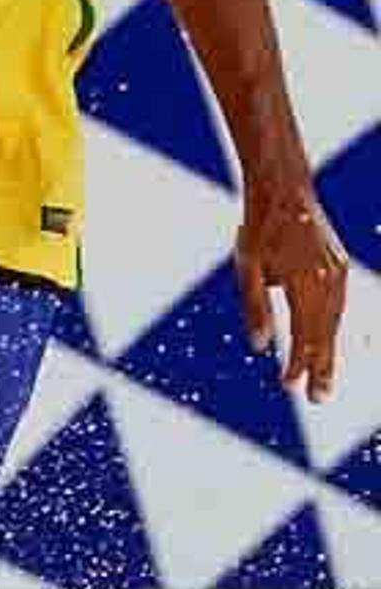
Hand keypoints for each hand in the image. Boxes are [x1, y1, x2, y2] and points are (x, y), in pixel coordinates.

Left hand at [234, 189, 348, 402]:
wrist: (285, 189)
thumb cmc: (260, 228)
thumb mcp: (248, 268)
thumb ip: (256, 307)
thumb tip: (260, 346)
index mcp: (306, 282)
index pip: (303, 333)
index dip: (298, 362)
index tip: (289, 385)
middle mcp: (330, 279)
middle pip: (326, 333)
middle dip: (322, 366)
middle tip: (319, 399)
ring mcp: (339, 271)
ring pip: (336, 320)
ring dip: (328, 349)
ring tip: (323, 377)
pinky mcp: (340, 264)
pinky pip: (338, 304)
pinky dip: (332, 325)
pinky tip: (325, 340)